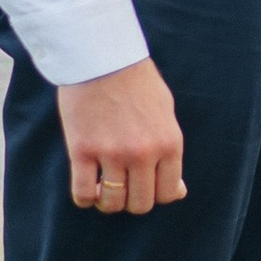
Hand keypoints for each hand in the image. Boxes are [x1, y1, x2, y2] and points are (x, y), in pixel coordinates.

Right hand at [58, 58, 186, 213]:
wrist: (102, 57)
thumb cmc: (136, 83)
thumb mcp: (166, 114)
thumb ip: (171, 153)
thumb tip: (178, 191)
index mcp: (169, 143)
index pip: (169, 193)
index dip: (157, 195)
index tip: (146, 185)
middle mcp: (143, 153)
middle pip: (141, 204)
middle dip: (133, 200)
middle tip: (124, 186)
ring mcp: (112, 153)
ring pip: (113, 203)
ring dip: (108, 201)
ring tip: (104, 188)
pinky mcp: (82, 150)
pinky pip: (83, 194)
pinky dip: (85, 198)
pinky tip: (87, 187)